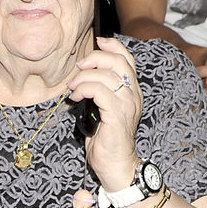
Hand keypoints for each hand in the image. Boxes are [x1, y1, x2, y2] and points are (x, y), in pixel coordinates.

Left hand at [66, 35, 142, 191]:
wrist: (115, 164)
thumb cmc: (106, 140)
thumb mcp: (102, 110)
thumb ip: (100, 91)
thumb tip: (82, 75)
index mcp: (132, 91)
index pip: (128, 59)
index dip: (113, 47)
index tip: (97, 43)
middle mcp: (133, 95)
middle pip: (117, 62)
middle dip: (94, 59)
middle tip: (78, 67)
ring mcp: (127, 104)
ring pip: (105, 75)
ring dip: (83, 78)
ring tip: (73, 88)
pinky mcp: (117, 114)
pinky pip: (99, 91)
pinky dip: (84, 89)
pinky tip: (76, 98)